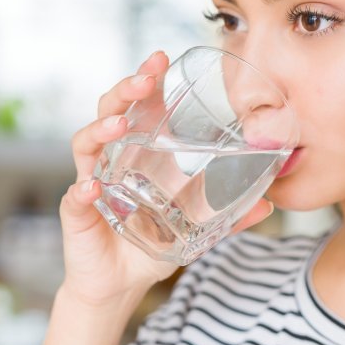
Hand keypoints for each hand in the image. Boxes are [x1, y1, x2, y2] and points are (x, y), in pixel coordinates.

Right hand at [57, 50, 274, 306]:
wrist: (118, 286)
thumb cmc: (150, 246)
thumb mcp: (195, 229)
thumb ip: (229, 216)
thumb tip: (269, 204)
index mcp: (136, 154)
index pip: (138, 107)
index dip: (146, 81)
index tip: (161, 59)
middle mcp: (109, 161)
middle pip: (109, 112)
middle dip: (125, 91)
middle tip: (145, 78)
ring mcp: (91, 183)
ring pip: (86, 144)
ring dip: (101, 130)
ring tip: (120, 125)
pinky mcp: (77, 214)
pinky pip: (75, 198)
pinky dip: (81, 192)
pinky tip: (92, 189)